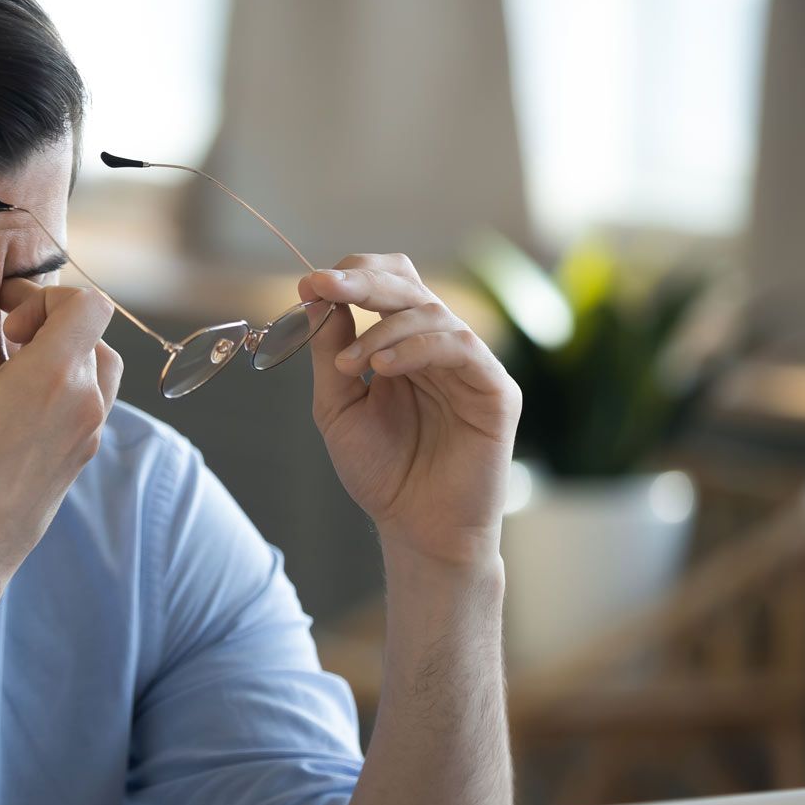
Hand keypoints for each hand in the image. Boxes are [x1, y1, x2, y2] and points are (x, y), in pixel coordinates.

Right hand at [0, 281, 121, 586]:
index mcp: (55, 374)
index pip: (88, 304)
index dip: (48, 297)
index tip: (8, 318)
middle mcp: (86, 400)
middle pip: (93, 334)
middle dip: (51, 323)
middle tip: (5, 338)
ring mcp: (90, 432)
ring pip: (98, 368)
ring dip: (63, 355)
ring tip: (14, 370)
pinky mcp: (83, 456)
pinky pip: (90, 403)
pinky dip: (65, 388)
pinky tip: (19, 404)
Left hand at [298, 254, 521, 569]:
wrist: (416, 529)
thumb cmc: (382, 473)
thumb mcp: (338, 407)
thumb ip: (330, 352)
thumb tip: (318, 295)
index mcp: (403, 345)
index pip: (387, 285)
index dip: (351, 276)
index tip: (309, 282)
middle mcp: (439, 347)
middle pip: (409, 286)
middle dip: (362, 282)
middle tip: (324, 286)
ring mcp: (471, 366)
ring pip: (433, 313)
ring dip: (382, 329)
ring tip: (349, 363)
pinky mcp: (495, 390)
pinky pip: (461, 347)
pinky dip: (417, 348)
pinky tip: (383, 369)